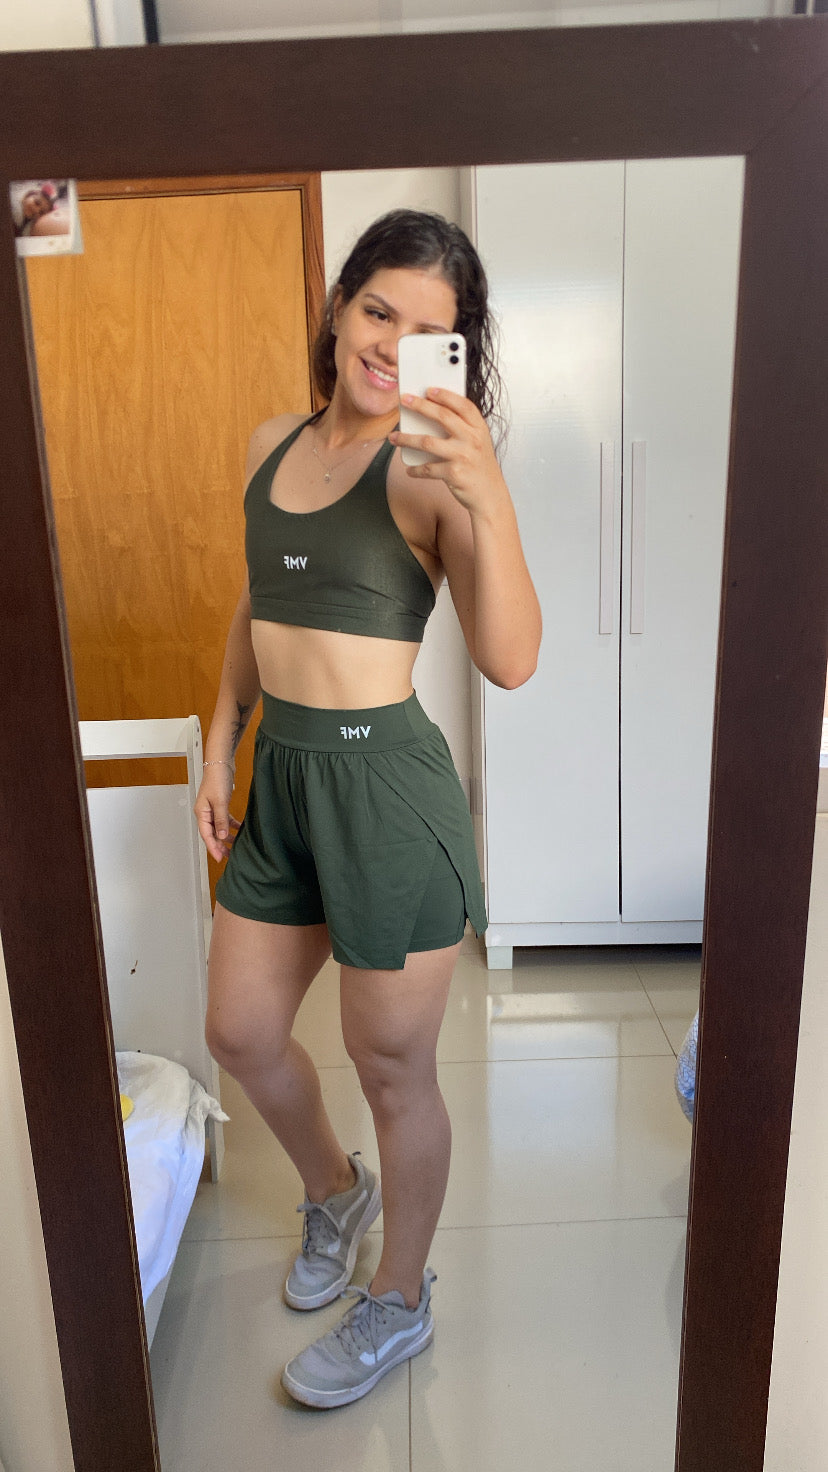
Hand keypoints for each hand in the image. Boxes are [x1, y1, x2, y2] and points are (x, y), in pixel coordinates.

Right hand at [194, 768, 240, 861]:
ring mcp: (213, 809)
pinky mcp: (220, 805)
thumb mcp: (220, 801)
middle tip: (229, 857)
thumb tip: (222, 836)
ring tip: (235, 847)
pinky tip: (239, 830)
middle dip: (219, 846)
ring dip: (226, 838)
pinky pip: (225, 820)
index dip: (213, 848)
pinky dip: (232, 826)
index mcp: (202, 813)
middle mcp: (205, 813)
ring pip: (219, 828)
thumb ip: (221, 819)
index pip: (206, 835)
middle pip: (212, 834)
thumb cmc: (216, 778)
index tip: (219, 858)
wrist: (221, 763)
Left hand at [390, 387, 505, 513]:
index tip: (428, 389)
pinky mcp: (453, 473)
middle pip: (442, 417)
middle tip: (404, 401)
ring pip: (427, 442)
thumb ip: (463, 428)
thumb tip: (432, 415)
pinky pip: (428, 468)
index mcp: (479, 428)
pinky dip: (416, 469)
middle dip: (420, 406)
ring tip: (394, 437)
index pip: (463, 405)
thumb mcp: (479, 443)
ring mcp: (462, 456)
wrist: (490, 496)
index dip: (445, 395)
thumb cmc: (481, 468)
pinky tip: (409, 469)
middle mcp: (472, 439)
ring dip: (406, 439)